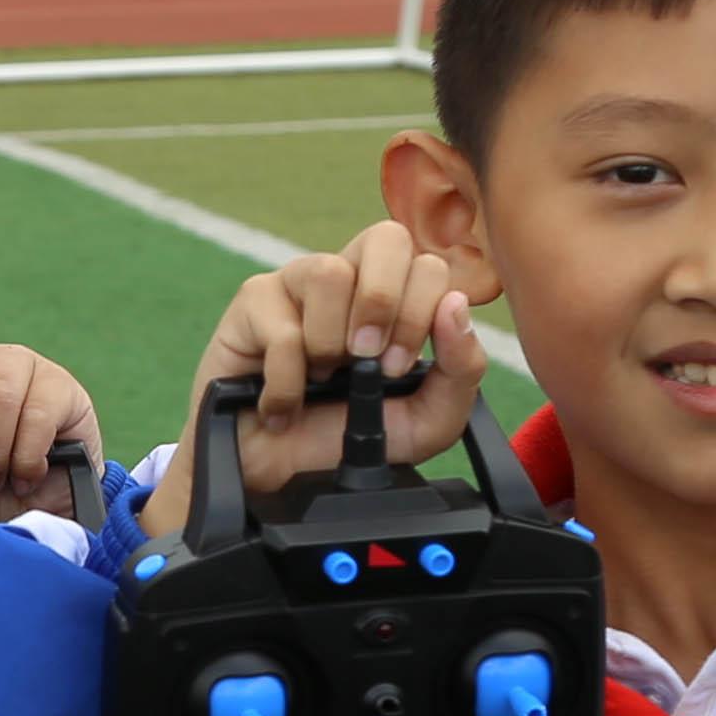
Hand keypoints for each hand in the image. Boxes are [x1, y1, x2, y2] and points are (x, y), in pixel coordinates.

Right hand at [144, 229, 492, 544]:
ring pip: (329, 272)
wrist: (283, 478)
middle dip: (386, 303)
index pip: (427, 264)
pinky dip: (288, 381)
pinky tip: (282, 405)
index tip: (397, 369)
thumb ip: (462, 369)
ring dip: (330, 343)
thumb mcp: (428, 421)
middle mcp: (351, 279)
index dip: (420, 314)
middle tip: (367, 358)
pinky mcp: (253, 303)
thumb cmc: (350, 440)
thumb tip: (455, 305)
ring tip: (319, 378)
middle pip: (387, 237)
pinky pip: (282, 325)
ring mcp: (299, 284)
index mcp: (396, 297)